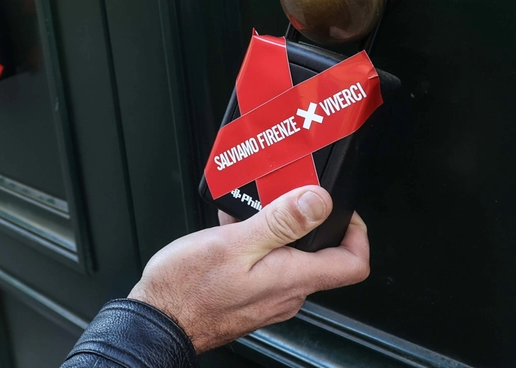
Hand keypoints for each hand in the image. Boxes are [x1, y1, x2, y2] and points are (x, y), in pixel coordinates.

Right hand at [127, 186, 369, 352]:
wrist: (158, 321)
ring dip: (276, 230)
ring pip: (289, 258)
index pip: (353, 263)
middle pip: (320, 255)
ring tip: (252, 209)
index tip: (341, 208)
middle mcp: (287, 293)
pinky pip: (266, 266)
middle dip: (306, 220)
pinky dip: (255, 243)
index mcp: (291, 278)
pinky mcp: (250, 298)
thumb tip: (319, 201)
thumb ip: (280, 222)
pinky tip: (232, 228)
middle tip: (287, 195)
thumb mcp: (234, 243)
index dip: (357, 231)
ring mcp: (268, 298)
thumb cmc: (187, 288)